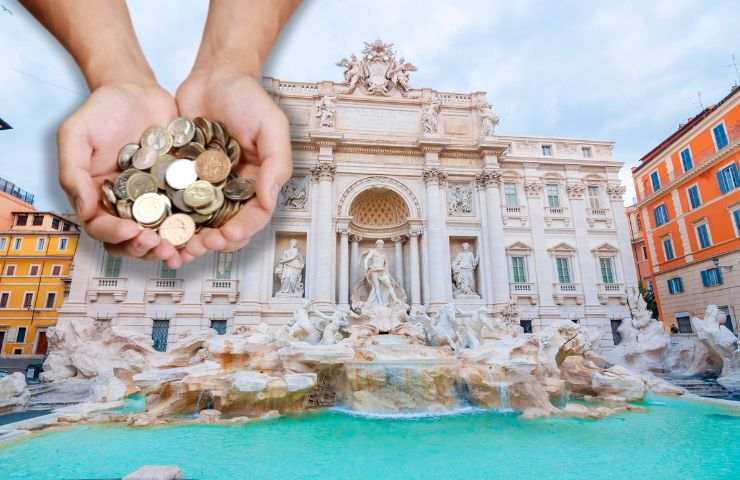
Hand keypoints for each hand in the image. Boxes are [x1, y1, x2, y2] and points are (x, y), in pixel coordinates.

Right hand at [58, 82, 182, 266]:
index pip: (102, 228)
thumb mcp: (76, 134)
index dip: (115, 235)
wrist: (137, 92)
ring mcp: (156, 202)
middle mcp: (127, 206)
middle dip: (145, 248)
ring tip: (183, 248)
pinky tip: (205, 232)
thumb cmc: (101, 112)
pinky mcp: (181, 192)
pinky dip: (195, 228)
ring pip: (162, 235)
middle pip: (133, 241)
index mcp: (98, 199)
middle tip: (160, 245)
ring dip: (171, 246)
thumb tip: (83, 211)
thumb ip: (72, 170)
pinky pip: (189, 215)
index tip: (130, 231)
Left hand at [175, 71, 291, 261]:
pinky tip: (156, 227)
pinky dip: (167, 218)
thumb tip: (270, 200)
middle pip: (226, 227)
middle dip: (213, 242)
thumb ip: (276, 162)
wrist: (214, 76)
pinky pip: (175, 203)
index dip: (242, 231)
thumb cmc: (248, 98)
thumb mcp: (272, 126)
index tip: (228, 235)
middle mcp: (233, 190)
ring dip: (189, 238)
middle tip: (197, 247)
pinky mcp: (181, 178)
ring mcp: (206, 186)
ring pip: (199, 223)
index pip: (254, 217)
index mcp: (258, 183)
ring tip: (175, 246)